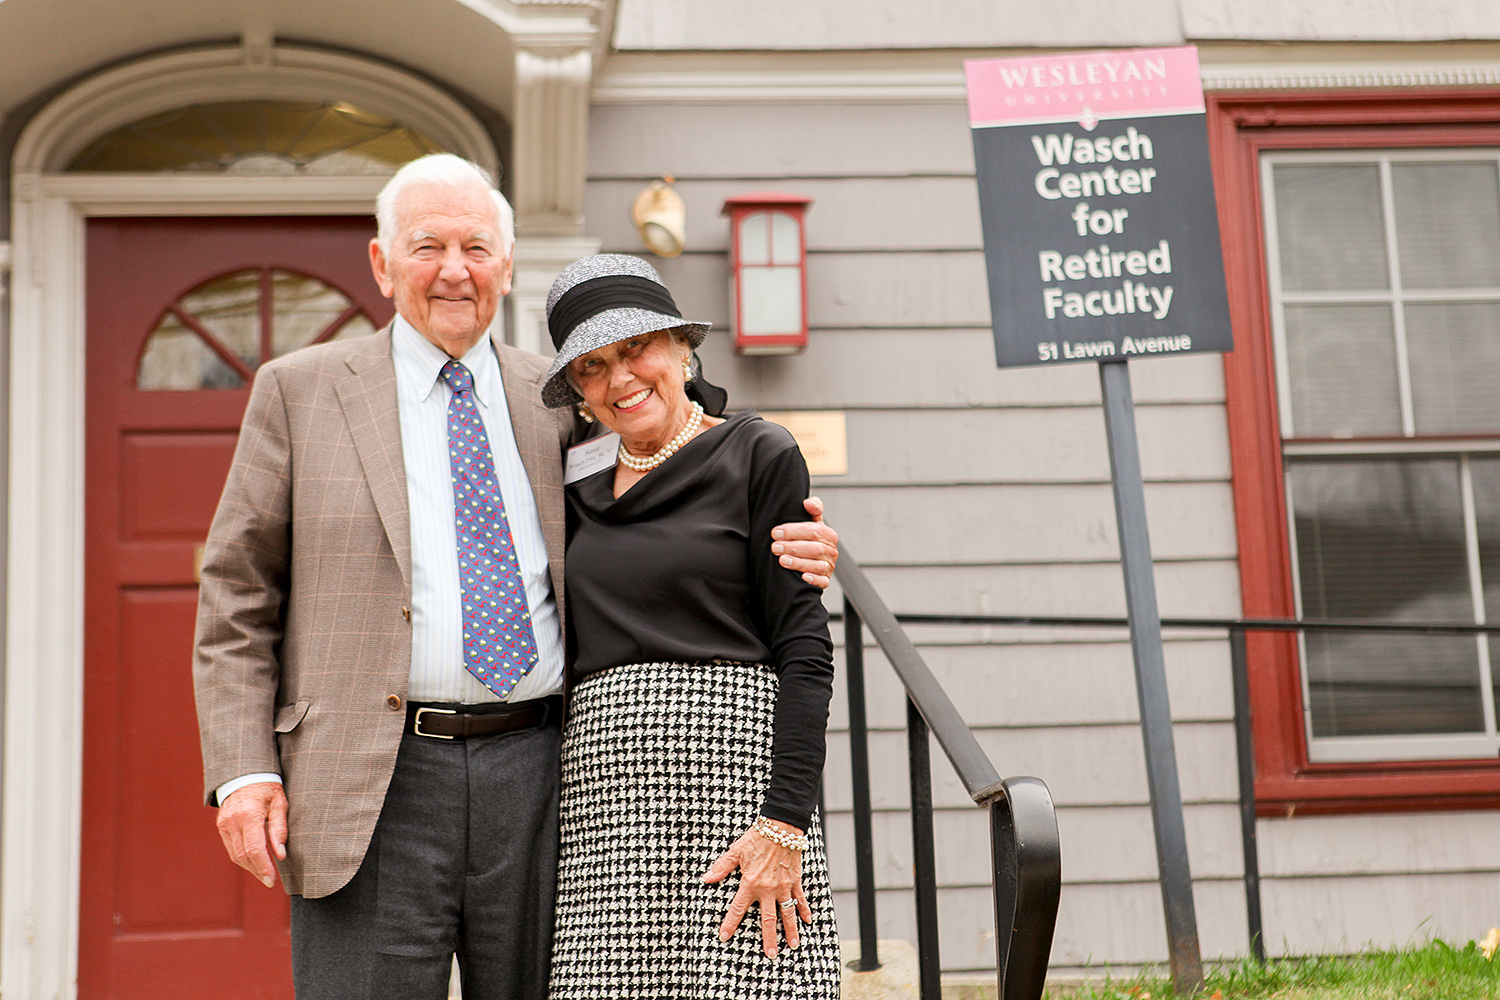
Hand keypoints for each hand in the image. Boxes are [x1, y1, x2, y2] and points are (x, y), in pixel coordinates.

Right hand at [216, 781, 287, 887]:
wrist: (245, 773)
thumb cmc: (268, 787)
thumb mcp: (280, 803)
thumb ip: (280, 829)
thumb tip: (281, 855)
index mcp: (249, 815)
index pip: (254, 849)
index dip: (263, 867)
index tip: (272, 880)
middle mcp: (232, 821)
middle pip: (243, 855)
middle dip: (258, 871)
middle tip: (271, 881)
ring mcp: (224, 824)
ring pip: (235, 854)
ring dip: (250, 867)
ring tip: (265, 874)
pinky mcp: (221, 826)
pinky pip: (231, 848)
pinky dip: (242, 858)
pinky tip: (255, 862)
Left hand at [702, 821, 811, 957]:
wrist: (781, 827)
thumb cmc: (757, 837)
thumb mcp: (736, 851)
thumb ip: (722, 867)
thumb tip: (707, 878)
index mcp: (750, 883)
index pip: (738, 909)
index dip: (730, 923)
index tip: (725, 937)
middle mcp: (768, 889)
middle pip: (768, 920)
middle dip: (768, 939)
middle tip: (771, 955)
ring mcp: (783, 886)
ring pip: (787, 914)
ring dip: (790, 931)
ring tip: (793, 946)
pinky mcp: (795, 880)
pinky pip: (800, 898)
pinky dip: (804, 910)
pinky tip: (808, 921)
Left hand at [772, 496, 839, 588]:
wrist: (810, 558)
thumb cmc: (808, 539)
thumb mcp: (812, 522)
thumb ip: (813, 509)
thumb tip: (808, 503)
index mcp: (829, 535)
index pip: (814, 531)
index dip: (794, 531)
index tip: (776, 532)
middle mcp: (831, 551)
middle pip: (815, 548)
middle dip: (793, 547)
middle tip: (775, 547)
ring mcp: (829, 567)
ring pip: (817, 565)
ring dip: (799, 563)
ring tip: (782, 560)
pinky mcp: (825, 580)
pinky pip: (823, 582)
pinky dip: (814, 580)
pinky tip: (803, 577)